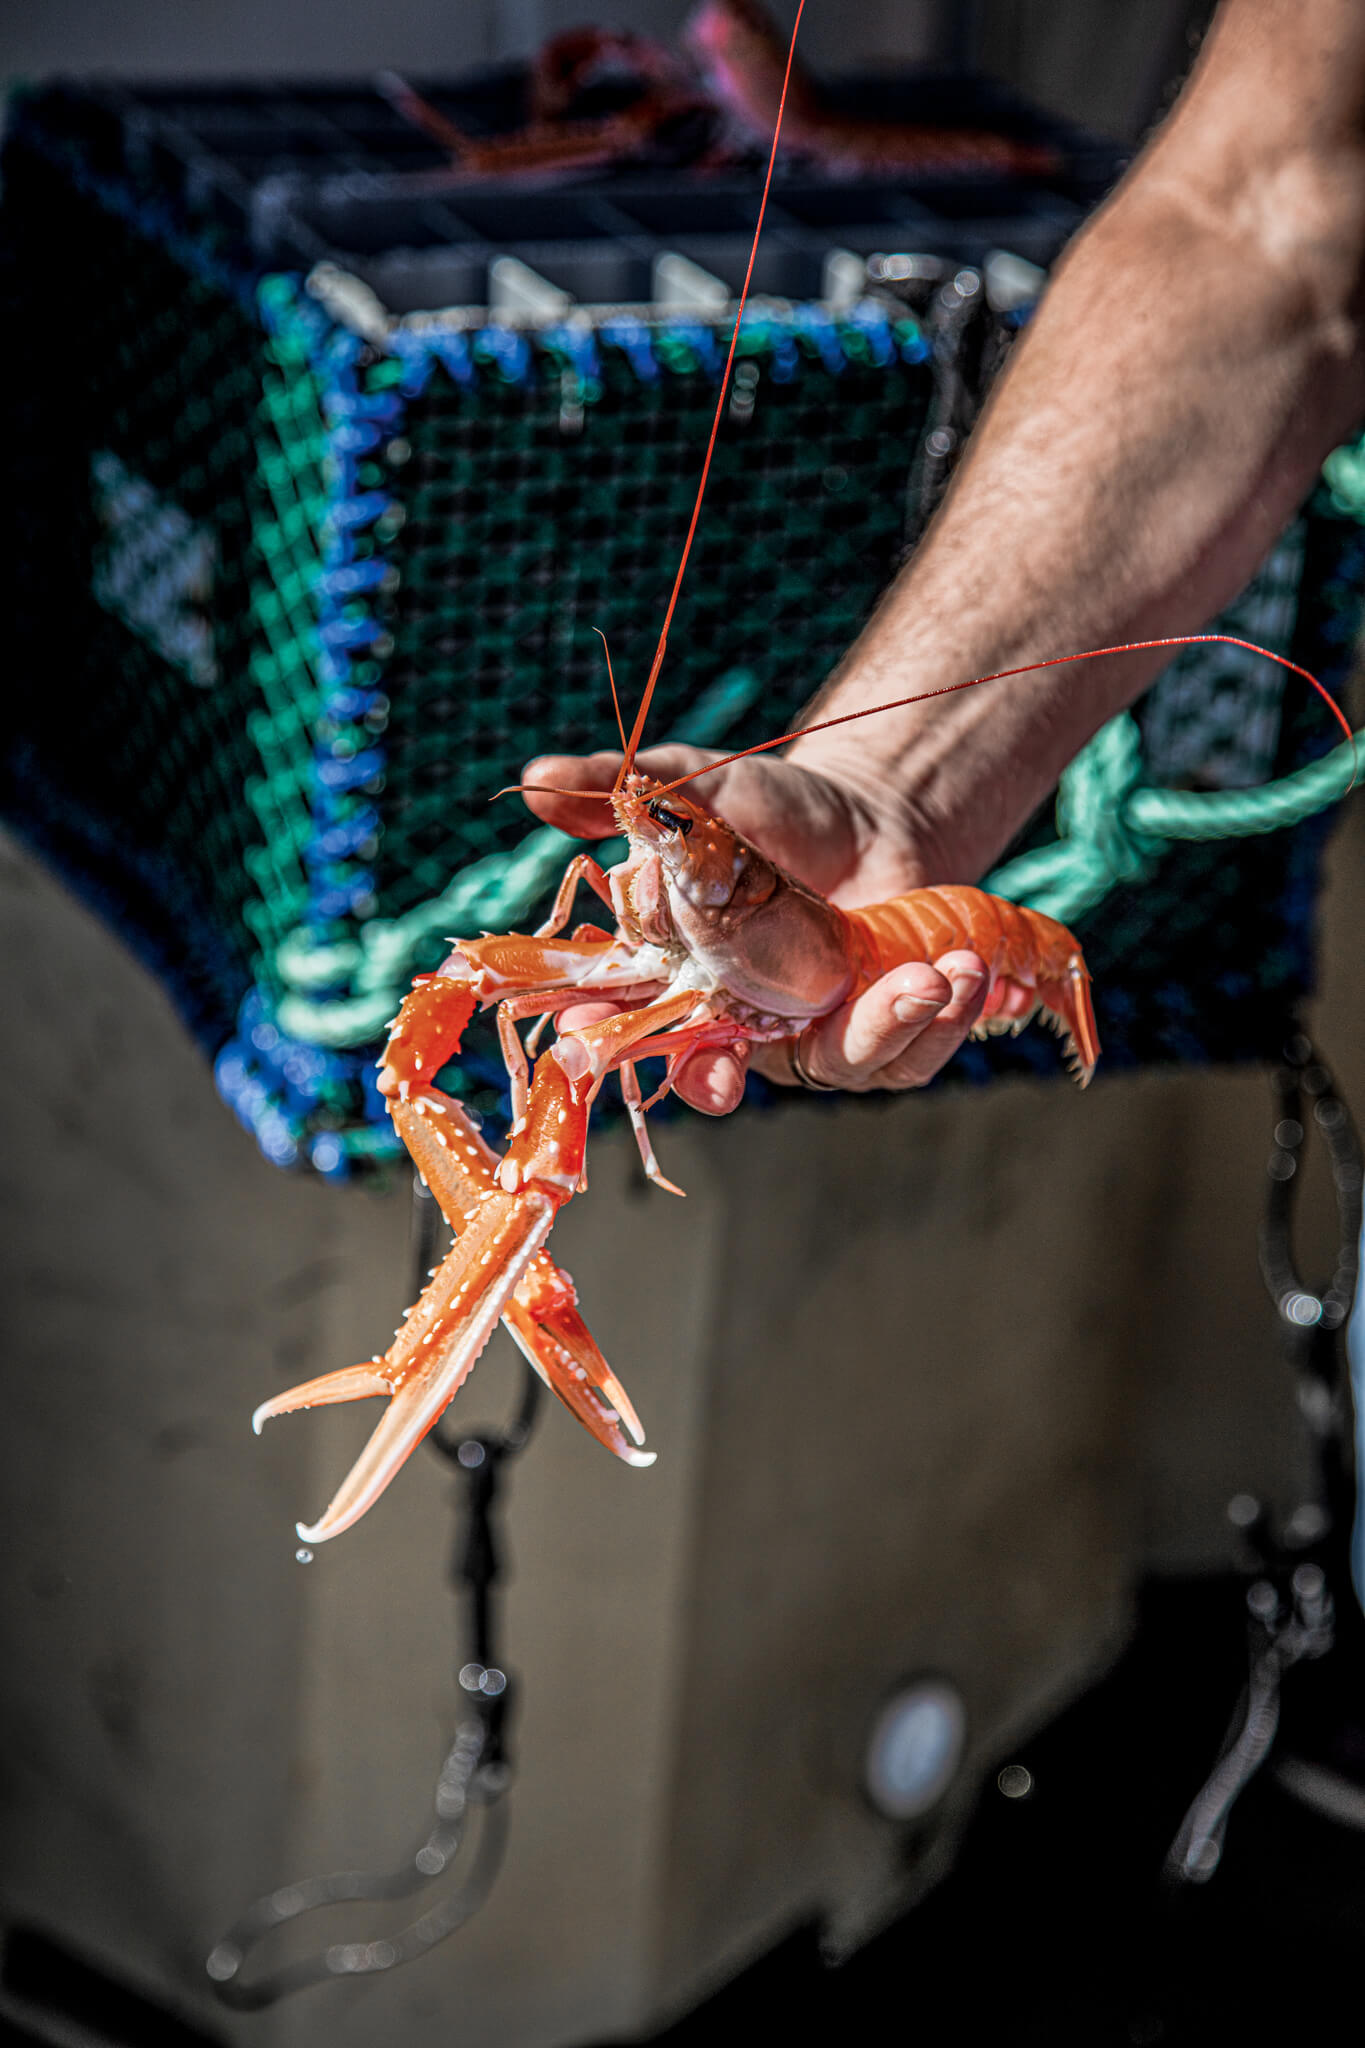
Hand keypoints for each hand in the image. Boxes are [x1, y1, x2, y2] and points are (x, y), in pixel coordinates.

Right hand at [521, 744, 991, 1112]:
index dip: (634, 1053)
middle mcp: (738, 1025)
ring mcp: (812, 1037)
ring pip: (842, 1065)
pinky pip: (909, 1053)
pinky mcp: (885, 1034)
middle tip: (784, 1051)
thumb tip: (537, 776)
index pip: (639, 1032)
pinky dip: (942, 1020)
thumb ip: (626, 791)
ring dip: (894, 1028)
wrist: (868, 814)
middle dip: (755, 1069)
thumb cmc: (770, 811)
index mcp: (679, 982)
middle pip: (731, 1074)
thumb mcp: (698, 788)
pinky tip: (965, 972)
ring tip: (940, 975)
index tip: (648, 1054)